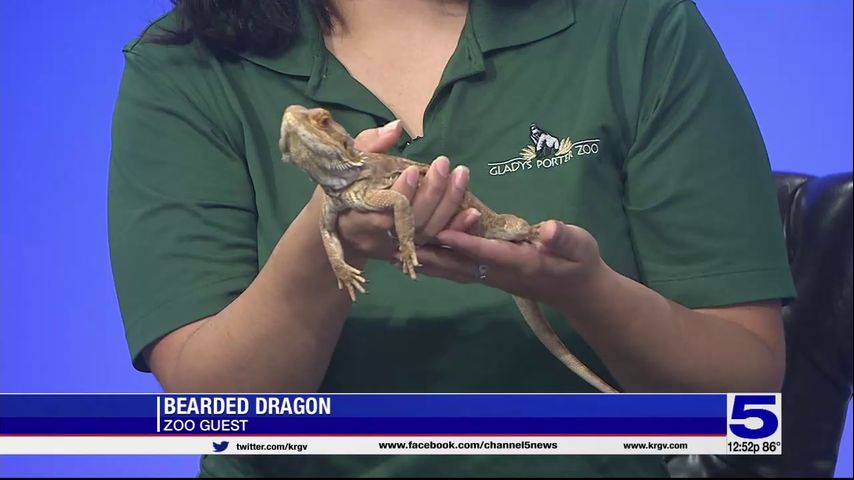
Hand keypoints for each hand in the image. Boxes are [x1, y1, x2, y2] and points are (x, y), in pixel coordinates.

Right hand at [332, 120, 480, 264]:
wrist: (342, 231)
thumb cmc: (346, 190)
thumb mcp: (350, 164)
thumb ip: (371, 144)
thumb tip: (396, 127)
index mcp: (359, 215)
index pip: (385, 208)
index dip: (402, 191)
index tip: (416, 169)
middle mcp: (380, 237)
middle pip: (412, 221)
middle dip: (432, 193)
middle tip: (444, 164)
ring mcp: (397, 248)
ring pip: (428, 232)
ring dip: (449, 205)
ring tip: (462, 176)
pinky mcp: (412, 252)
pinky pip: (437, 244)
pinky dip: (456, 228)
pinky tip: (472, 212)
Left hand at [415, 220, 613, 310]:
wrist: (578, 291)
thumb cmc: (579, 262)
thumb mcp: (580, 245)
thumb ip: (564, 238)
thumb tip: (548, 231)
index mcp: (521, 263)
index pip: (488, 252)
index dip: (465, 242)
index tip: (441, 231)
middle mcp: (499, 273)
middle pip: (458, 265)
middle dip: (429, 255)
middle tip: (397, 245)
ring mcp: (491, 276)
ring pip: (452, 269)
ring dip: (425, 260)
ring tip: (393, 251)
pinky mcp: (487, 273)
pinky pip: (456, 267)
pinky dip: (435, 260)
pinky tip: (415, 252)